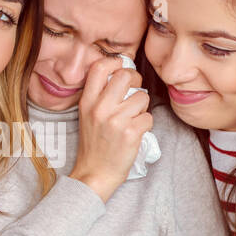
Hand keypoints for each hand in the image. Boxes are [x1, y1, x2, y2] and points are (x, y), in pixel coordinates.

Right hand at [69, 58, 152, 203]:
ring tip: (132, 120)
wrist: (94, 174)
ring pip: (142, 98)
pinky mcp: (131, 133)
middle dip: (136, 80)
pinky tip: (135, 133)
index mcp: (87, 101)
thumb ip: (99, 95)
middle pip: (126, 76)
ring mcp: (115, 120)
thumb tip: (122, 74)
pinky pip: (148, 117)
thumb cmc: (94, 144)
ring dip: (142, 108)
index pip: (100, 67)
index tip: (122, 67)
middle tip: (134, 91)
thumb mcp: (87, 115)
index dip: (115, 62)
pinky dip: (145, 125)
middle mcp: (100, 108)